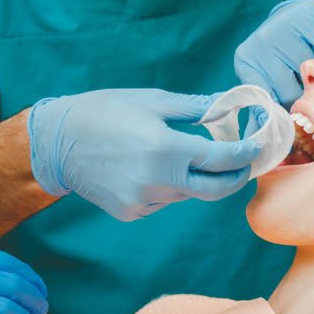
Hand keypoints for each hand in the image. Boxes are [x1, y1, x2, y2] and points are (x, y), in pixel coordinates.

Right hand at [27, 89, 260, 220]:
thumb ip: (196, 107)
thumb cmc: (104, 112)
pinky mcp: (132, 211)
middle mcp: (158, 180)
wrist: (56, 143)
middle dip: (236, 177)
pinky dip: (171, 187)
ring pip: (189, 194)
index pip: (222, 158)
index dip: (246, 154)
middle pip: (215, 189)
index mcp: (166, 148)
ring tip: (191, 157)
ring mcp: (144, 200)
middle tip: (245, 164)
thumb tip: (229, 105)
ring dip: (198, 179)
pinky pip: (165, 201)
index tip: (257, 147)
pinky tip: (155, 168)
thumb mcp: (152, 101)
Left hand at [234, 0, 313, 119]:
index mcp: (247, 60)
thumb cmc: (282, 53)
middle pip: (287, 92)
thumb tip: (259, 140)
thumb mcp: (266, 76)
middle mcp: (262, 44)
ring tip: (313, 75)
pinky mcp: (313, 23)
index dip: (276, 116)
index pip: (262, 99)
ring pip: (309, 77)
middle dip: (299, 99)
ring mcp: (288, 31)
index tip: (287, 129)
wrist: (302, 13)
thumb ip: (263, 106)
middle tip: (304, 96)